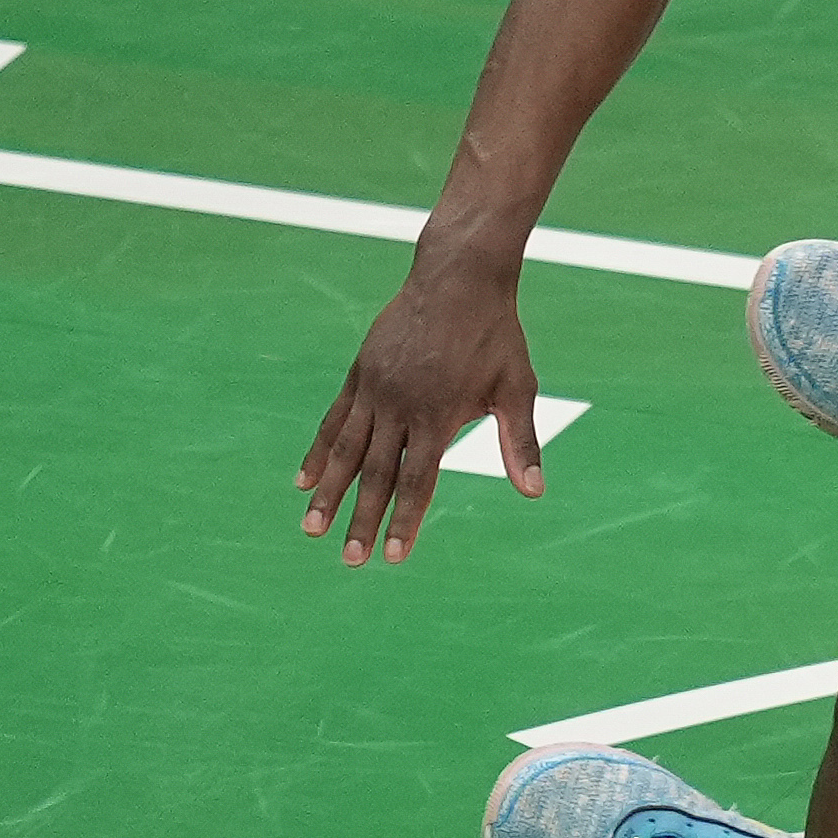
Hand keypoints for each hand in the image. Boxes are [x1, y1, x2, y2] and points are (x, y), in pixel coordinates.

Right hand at [296, 266, 543, 566]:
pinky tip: (303, 478)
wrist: (458, 277)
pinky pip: (334, 419)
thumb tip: (533, 492)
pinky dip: (319, 451)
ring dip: (328, 491)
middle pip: (377, 474)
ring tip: (310, 528)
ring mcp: (374, 388)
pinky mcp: (360, 373)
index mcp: (438, 415)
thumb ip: (520, 442)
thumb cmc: (495, 335)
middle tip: (351, 560)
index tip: (395, 556)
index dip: (406, 520)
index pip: (418, 480)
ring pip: (346, 450)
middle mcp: (399, 405)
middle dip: (362, 520)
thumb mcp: (517, 387)